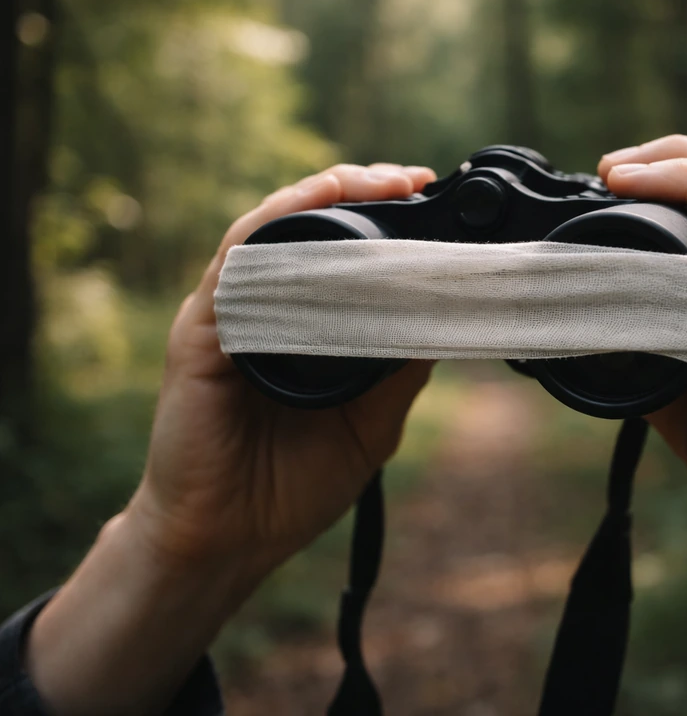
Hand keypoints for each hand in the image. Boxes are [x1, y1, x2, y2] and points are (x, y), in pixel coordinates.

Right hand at [134, 162, 436, 572]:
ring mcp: (229, 316)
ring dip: (327, 193)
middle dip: (361, 191)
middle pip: (307, 226)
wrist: (228, 543)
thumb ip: (400, 368)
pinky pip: (238, 262)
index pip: (339, 254)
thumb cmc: (292, 485)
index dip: (384, 221)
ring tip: (382, 181)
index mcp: (301, 327)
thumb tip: (450, 315)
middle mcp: (263, 310)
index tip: (432, 200)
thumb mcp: (371, 421)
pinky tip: (317, 204)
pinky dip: (278, 223)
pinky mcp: (201, 333)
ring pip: (272, 228)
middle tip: (415, 179)